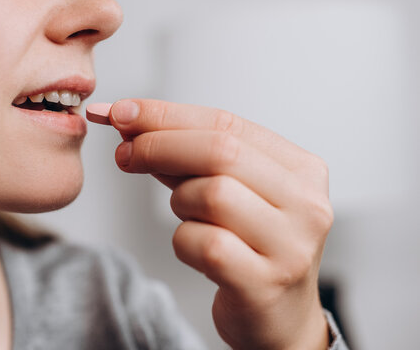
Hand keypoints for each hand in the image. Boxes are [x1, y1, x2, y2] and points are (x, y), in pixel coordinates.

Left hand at [108, 99, 331, 349]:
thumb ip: (191, 160)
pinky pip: (203, 243)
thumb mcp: (229, 193)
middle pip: (220, 152)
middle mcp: (306, 203)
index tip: (124, 113)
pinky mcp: (265, 282)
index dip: (168, 115)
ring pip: (211, 195)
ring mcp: (290, 245)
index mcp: (301, 170)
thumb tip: (134, 125)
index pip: (227, 124)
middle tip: (124, 153)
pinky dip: (184, 241)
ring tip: (187, 216)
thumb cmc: (250, 248)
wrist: (280, 318)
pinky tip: (195, 249)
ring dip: (180, 202)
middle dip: (159, 145)